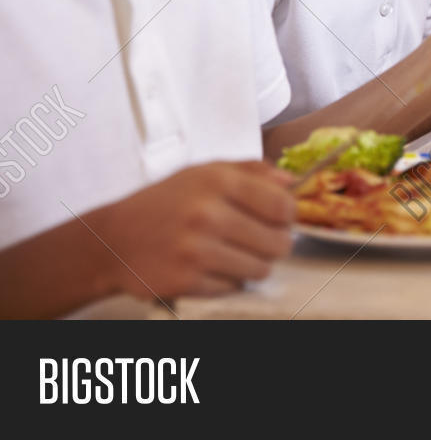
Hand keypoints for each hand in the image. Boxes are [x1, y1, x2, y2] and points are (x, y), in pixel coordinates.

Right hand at [90, 161, 295, 299]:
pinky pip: (232, 288)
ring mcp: (195, 250)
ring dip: (252, 265)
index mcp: (218, 181)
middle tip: (257, 241)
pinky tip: (209, 267)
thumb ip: (251, 170)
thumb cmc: (164, 202)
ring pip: (260, 269)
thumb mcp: (204, 172)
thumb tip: (291, 181)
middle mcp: (208, 214)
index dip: (288, 216)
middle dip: (274, 244)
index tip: (280, 220)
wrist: (112, 239)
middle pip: (278, 242)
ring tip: (233, 254)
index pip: (283, 205)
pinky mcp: (185, 281)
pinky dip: (226, 281)